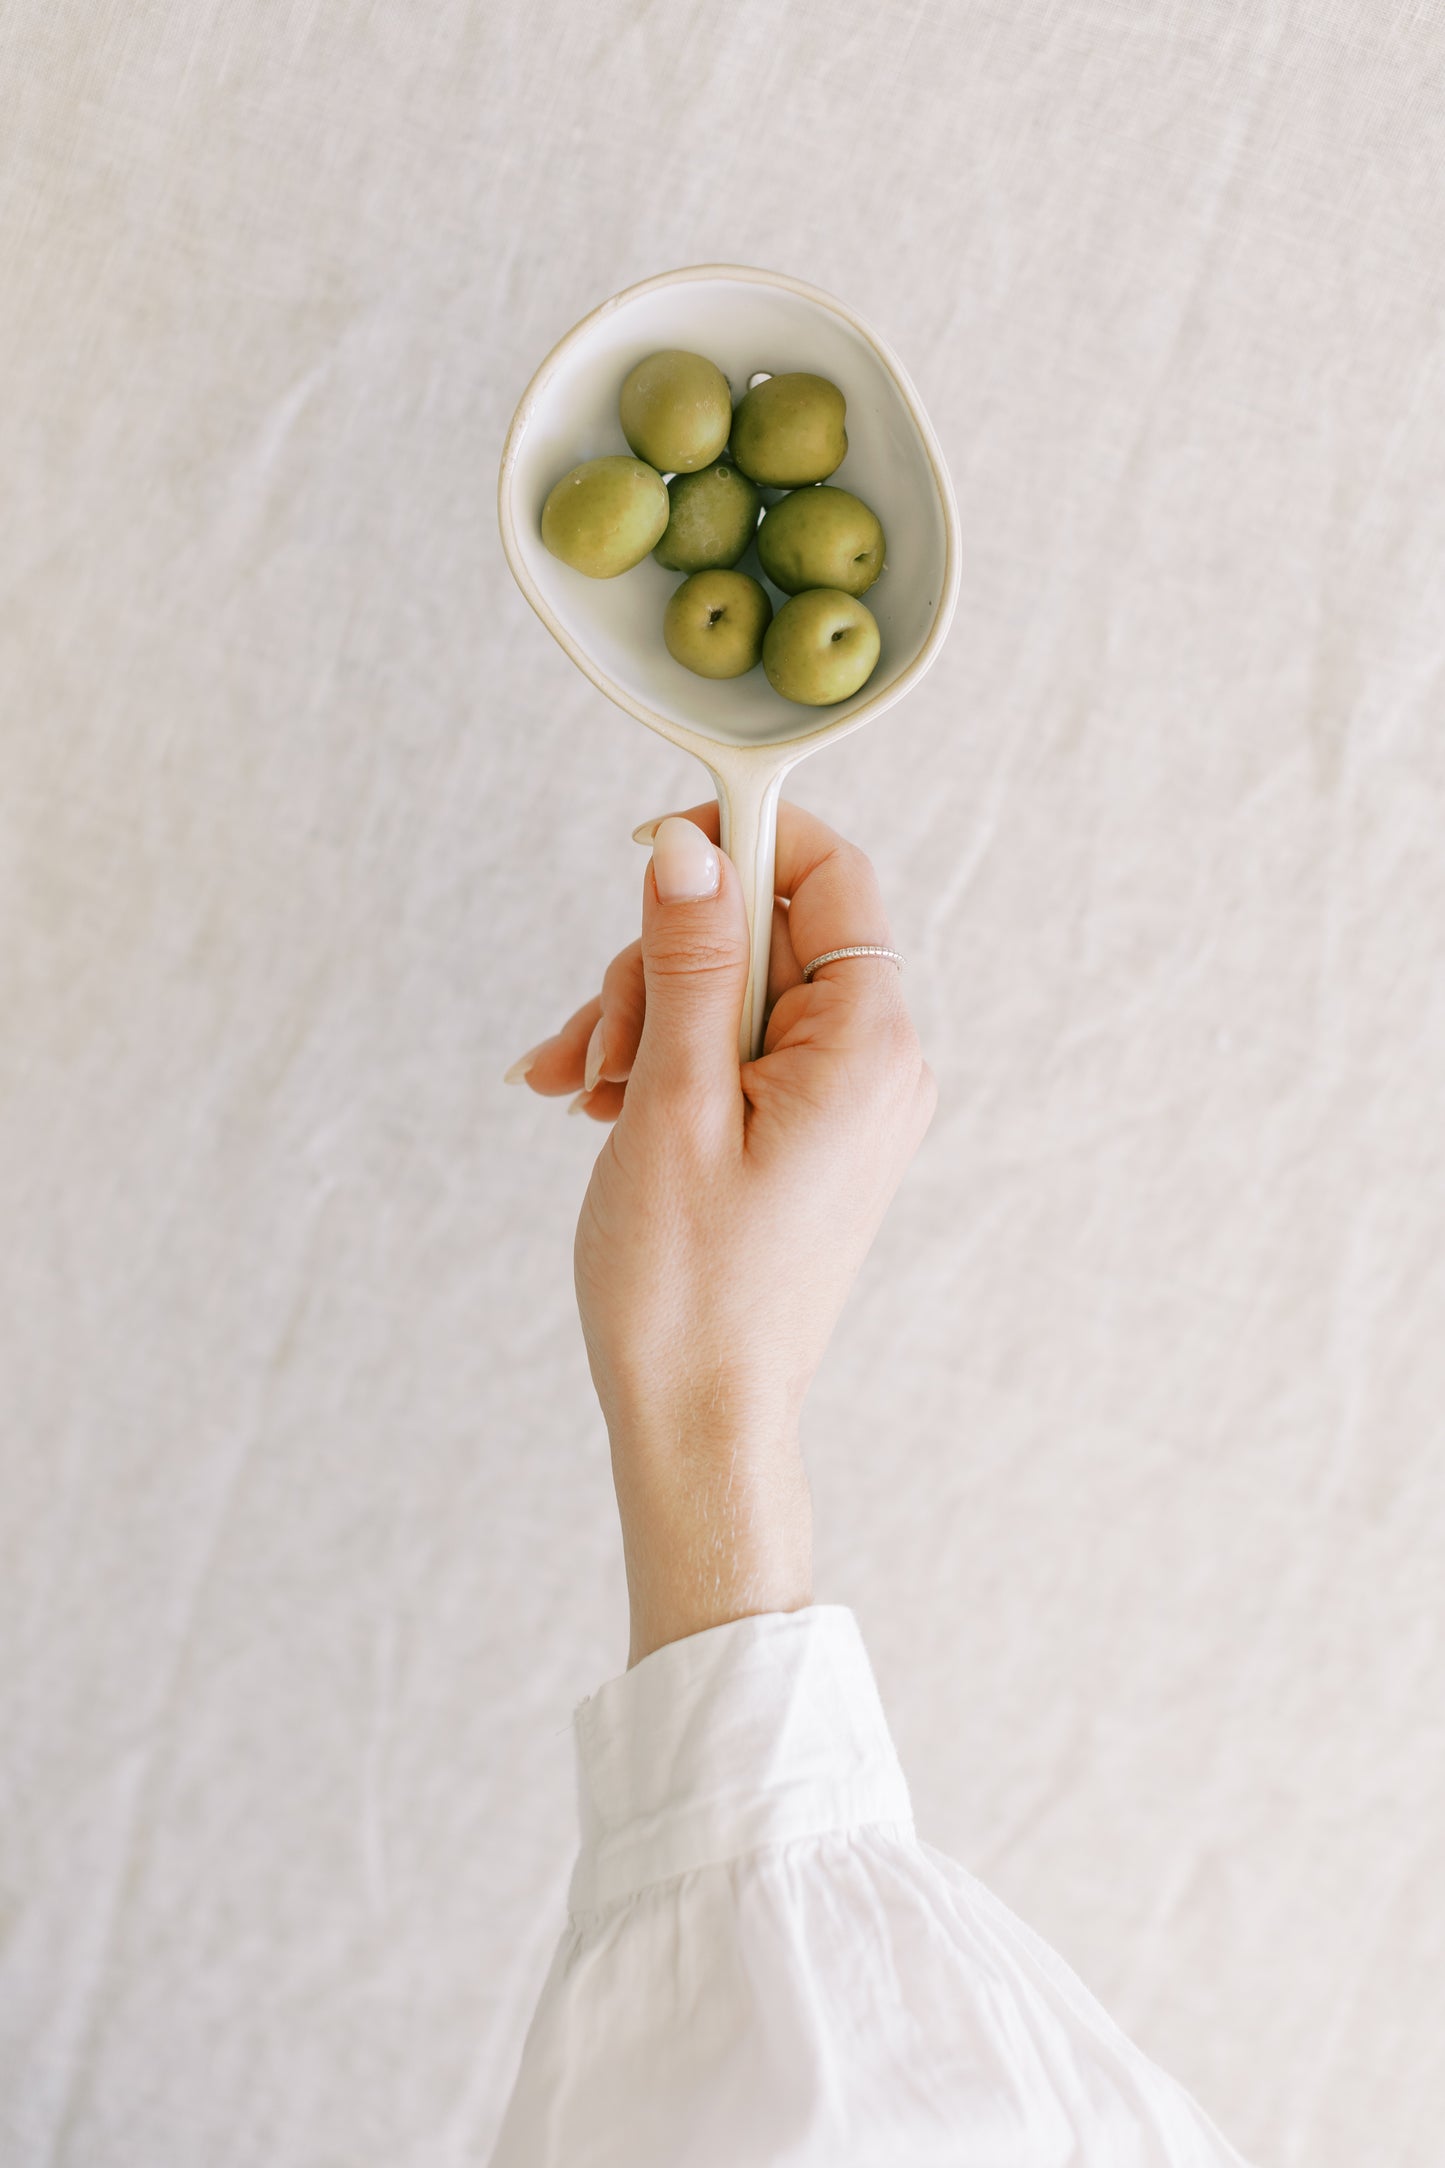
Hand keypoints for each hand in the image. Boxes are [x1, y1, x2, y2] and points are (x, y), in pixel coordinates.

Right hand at [506, 799, 936, 1666]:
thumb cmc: (688, 1285)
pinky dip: (658, 1063)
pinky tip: (594, 1104)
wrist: (699, 1421)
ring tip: (583, 1091)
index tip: (648, 853)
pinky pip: (729, 1055)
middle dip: (660, 964)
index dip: (741, 842)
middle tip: (599, 1046)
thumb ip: (691, 961)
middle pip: (765, 933)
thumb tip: (691, 847)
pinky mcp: (800, 1136)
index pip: (829, 874)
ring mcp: (839, 1104)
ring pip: (731, 993)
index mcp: (867, 1046)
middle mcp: (874, 1066)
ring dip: (642, 1019)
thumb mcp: (674, 1100)